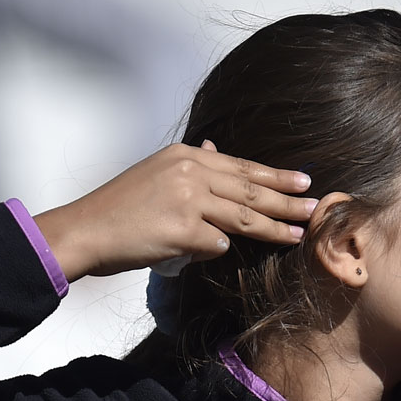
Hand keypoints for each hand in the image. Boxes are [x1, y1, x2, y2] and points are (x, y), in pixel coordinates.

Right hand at [34, 141, 317, 280]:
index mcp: (185, 156)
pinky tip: (202, 250)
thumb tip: (216, 149)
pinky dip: (214, 250)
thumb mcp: (156, 173)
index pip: (242, 166)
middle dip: (287, 199)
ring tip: (298, 233)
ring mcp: (187, 199)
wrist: (85, 230)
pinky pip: (216, 243)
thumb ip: (191, 167)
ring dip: (275, 227)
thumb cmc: (119, 208)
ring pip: (244, 216)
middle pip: (251, 189)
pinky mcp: (183, 229)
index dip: (274, 176)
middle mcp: (189, 172)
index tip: (302, 181)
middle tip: (315, 206)